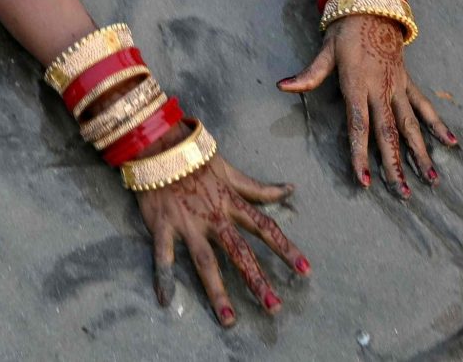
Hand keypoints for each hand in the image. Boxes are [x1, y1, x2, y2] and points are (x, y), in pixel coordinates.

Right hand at [133, 147, 307, 326]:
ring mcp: (188, 223)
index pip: (265, 228)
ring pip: (206, 262)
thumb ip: (258, 188)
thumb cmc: (196, 159)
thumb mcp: (230, 171)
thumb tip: (290, 189)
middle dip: (257, 281)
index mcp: (231, 203)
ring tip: (229, 319)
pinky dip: (164, 276)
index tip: (305, 271)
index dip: (286, 249)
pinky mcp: (163, 225)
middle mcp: (214, 217)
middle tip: (275, 308)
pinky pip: (163, 255)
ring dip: (217, 292)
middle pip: (239, 253)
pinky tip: (166, 300)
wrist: (157, 143)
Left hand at [279, 14, 453, 196]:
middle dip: (395, 165)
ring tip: (431, 180)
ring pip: (411, 126)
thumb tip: (282, 86)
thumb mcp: (325, 51)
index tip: (365, 181)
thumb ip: (309, 75)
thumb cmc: (345, 32)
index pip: (359, 126)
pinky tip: (451, 143)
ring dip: (421, 154)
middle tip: (403, 194)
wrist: (373, 8)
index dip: (361, 155)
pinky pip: (425, 106)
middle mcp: (381, 90)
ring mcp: (398, 87)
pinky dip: (438, 125)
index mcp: (357, 85)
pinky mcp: (408, 82)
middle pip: (388, 133)